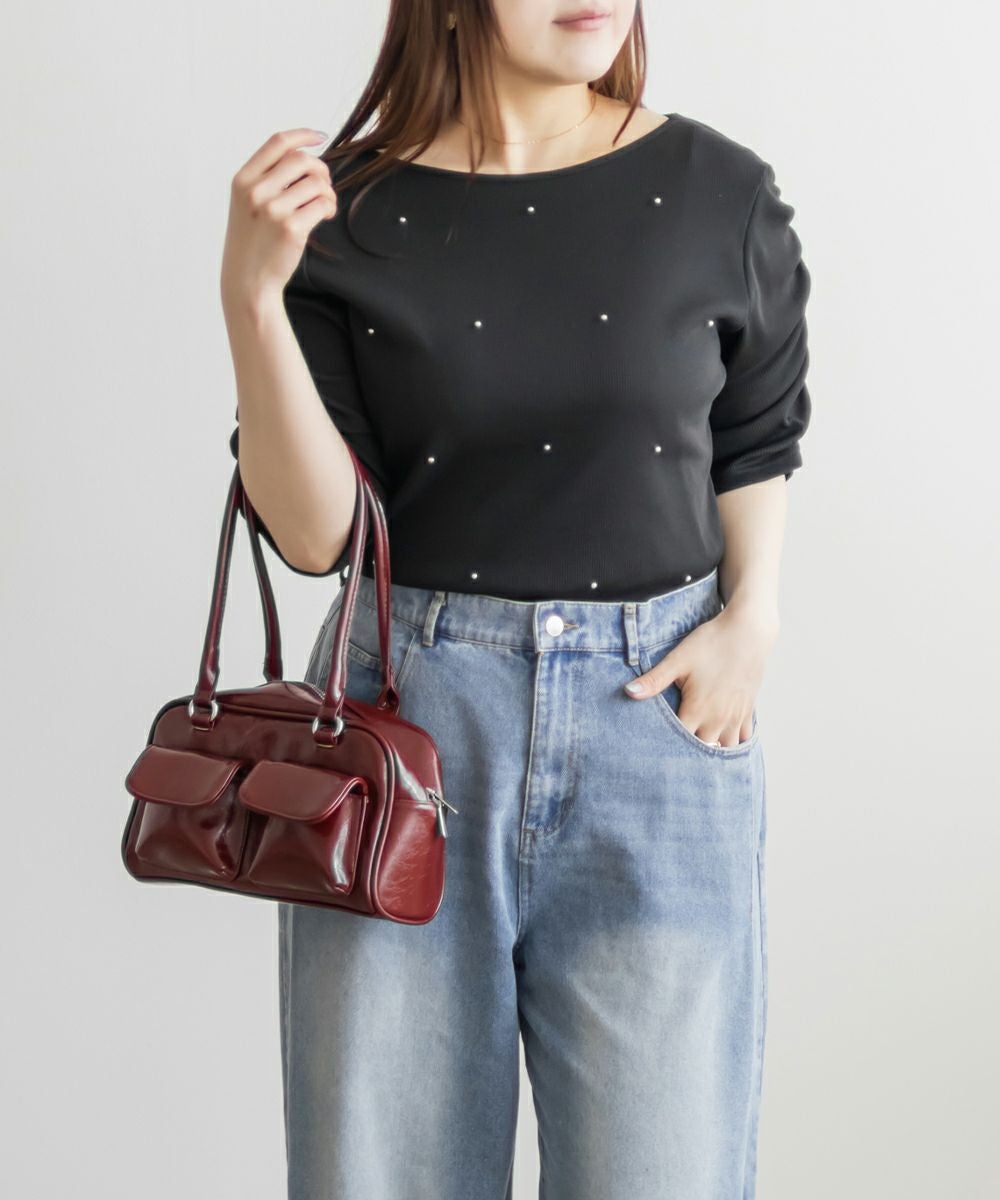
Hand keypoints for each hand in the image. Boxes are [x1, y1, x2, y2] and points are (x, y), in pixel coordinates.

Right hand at [221, 128, 335, 316]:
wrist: (248, 281)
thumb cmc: (252, 243)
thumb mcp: (247, 205)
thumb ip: (267, 180)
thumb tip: (306, 158)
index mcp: (243, 180)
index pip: (277, 143)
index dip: (303, 135)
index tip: (320, 137)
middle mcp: (256, 191)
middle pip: (302, 160)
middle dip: (321, 169)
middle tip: (324, 186)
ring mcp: (273, 210)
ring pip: (316, 182)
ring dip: (328, 191)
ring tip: (325, 205)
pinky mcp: (291, 229)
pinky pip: (323, 204)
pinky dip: (330, 207)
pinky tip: (326, 215)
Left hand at [624, 604, 778, 747]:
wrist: (748, 631)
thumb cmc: (711, 643)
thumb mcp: (678, 659)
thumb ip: (654, 680)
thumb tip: (628, 692)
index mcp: (698, 710)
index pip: (678, 742)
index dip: (666, 746)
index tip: (654, 747)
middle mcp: (718, 719)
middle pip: (701, 751)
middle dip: (687, 754)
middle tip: (673, 752)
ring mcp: (735, 717)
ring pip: (725, 749)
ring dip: (712, 750)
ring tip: (697, 749)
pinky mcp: (748, 710)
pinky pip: (743, 738)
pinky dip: (733, 742)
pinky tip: (721, 738)